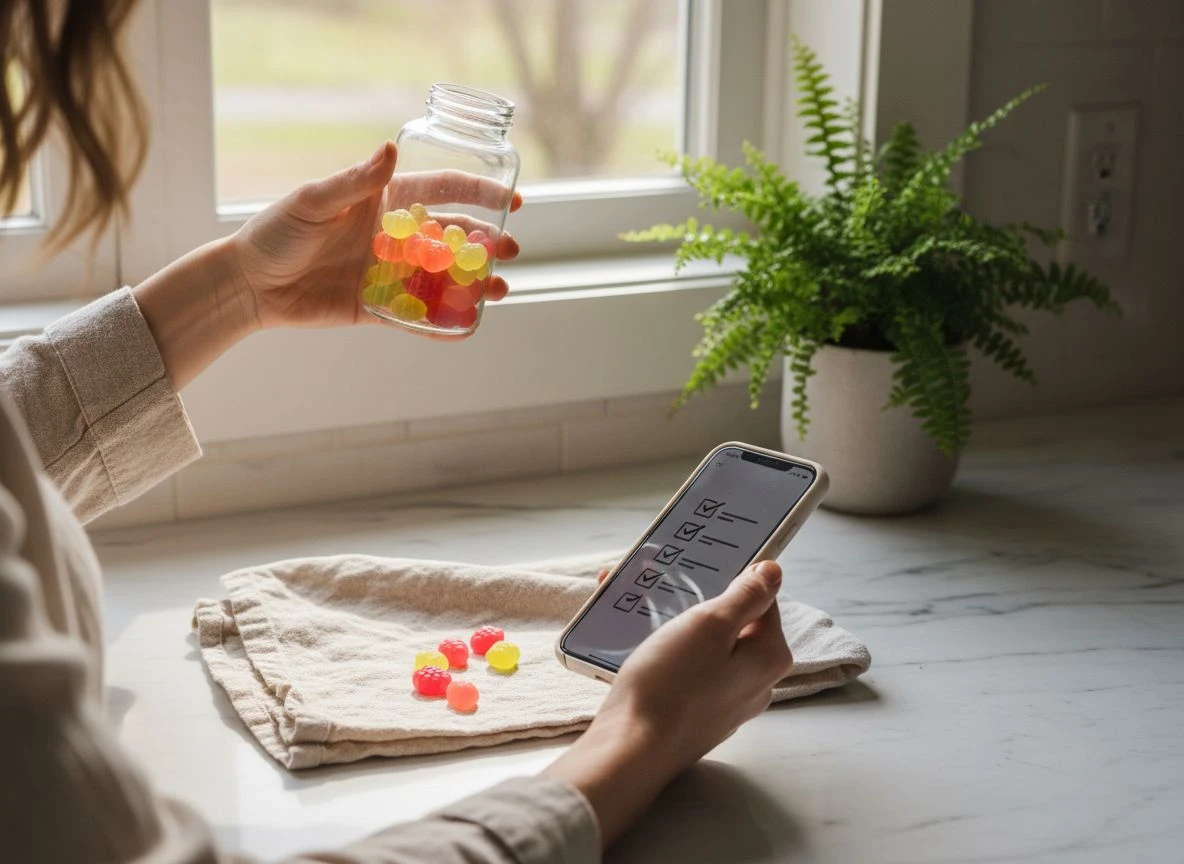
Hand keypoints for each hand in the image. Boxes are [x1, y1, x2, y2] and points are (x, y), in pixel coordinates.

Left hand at [230, 141, 521, 331]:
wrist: (249, 283)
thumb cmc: (276, 232)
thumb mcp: (314, 201)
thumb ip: (356, 182)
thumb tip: (390, 151)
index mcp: (383, 201)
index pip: (442, 190)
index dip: (478, 192)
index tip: (511, 199)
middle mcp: (393, 236)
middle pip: (452, 236)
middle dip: (485, 242)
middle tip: (511, 250)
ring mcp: (388, 272)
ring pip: (442, 277)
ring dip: (473, 282)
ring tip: (499, 289)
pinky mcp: (377, 307)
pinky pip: (417, 315)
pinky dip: (442, 323)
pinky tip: (466, 327)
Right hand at [544, 561, 791, 846]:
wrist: (631, 749)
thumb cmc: (670, 684)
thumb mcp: (709, 625)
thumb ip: (747, 596)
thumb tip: (774, 572)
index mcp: (770, 658)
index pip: (763, 601)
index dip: (733, 582)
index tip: (700, 573)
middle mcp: (757, 684)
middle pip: (736, 627)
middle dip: (700, 606)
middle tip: (667, 593)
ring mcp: (728, 705)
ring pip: (710, 650)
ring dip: (679, 629)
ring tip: (644, 616)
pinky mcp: (699, 717)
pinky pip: (691, 674)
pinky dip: (670, 657)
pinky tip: (642, 652)